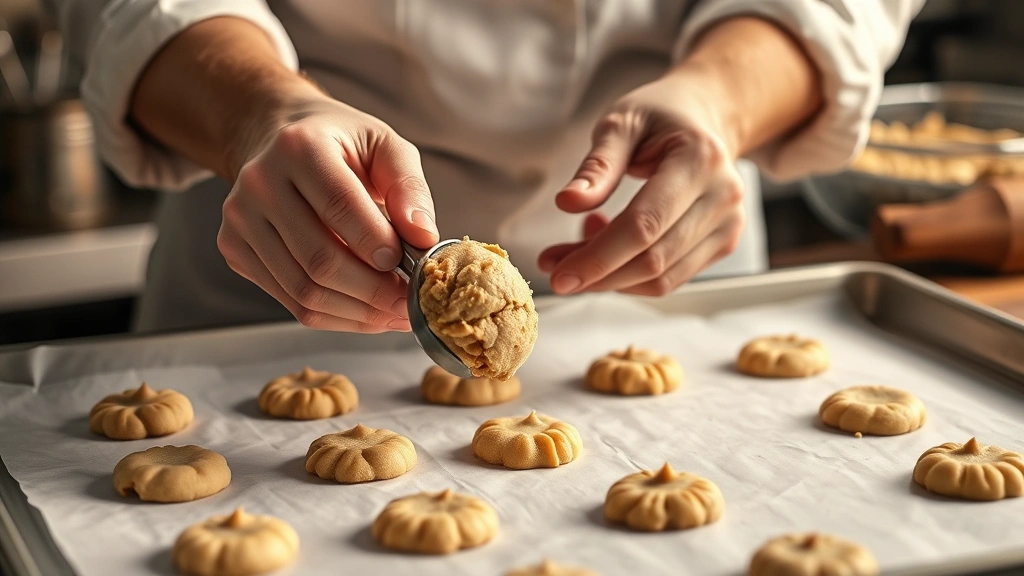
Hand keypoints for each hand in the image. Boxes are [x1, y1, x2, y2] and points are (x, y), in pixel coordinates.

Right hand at [216, 93, 438, 331]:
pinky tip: (366, 310)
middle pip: (319, 260)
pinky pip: (291, 301)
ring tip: (395, 312)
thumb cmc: (341, 145)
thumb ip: (409, 188)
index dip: (377, 245)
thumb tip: (424, 237)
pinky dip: (336, 316)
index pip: (340, 208)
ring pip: (304, 291)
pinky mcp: (234, 249)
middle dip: (374, 292)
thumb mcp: (385, 146)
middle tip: (411, 303)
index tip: (411, 268)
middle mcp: (259, 182)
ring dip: (358, 312)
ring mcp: (240, 219)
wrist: (276, 137)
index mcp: (299, 147)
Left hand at [538, 70, 744, 296]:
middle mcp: (723, 197)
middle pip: (653, 260)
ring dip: (610, 278)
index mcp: (700, 160)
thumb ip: (597, 165)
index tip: (558, 275)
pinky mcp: (724, 243)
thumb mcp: (621, 122)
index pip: (644, 225)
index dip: (598, 257)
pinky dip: (630, 275)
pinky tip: (609, 247)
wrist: (705, 116)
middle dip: (597, 274)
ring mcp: (729, 224)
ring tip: (578, 249)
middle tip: (554, 269)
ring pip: (661, 279)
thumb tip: (568, 203)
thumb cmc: (660, 115)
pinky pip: (670, 279)